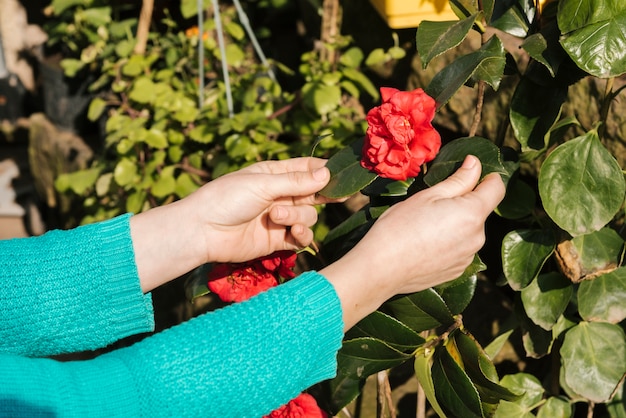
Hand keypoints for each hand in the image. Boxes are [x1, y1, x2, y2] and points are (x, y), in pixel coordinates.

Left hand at [131, 158, 335, 291]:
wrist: (203, 231)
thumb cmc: (227, 199)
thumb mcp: (262, 184)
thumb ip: (296, 182)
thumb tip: (327, 173)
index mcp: (274, 174)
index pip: (307, 168)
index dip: (325, 170)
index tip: (343, 174)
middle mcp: (280, 195)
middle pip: (314, 193)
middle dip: (324, 194)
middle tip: (339, 196)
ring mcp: (280, 218)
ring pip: (309, 215)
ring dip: (297, 215)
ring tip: (277, 216)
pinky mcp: (278, 240)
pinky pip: (301, 236)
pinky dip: (301, 234)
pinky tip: (293, 232)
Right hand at [321, 155, 505, 329]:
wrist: (381, 269)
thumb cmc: (400, 227)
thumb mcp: (427, 196)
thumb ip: (458, 180)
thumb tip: (475, 163)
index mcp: (472, 214)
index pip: (496, 189)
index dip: (487, 177)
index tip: (472, 173)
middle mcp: (477, 238)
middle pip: (479, 212)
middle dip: (463, 204)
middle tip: (432, 204)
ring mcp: (467, 258)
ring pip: (468, 232)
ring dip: (455, 225)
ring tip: (425, 228)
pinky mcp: (457, 272)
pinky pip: (459, 250)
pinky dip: (448, 244)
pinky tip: (425, 245)